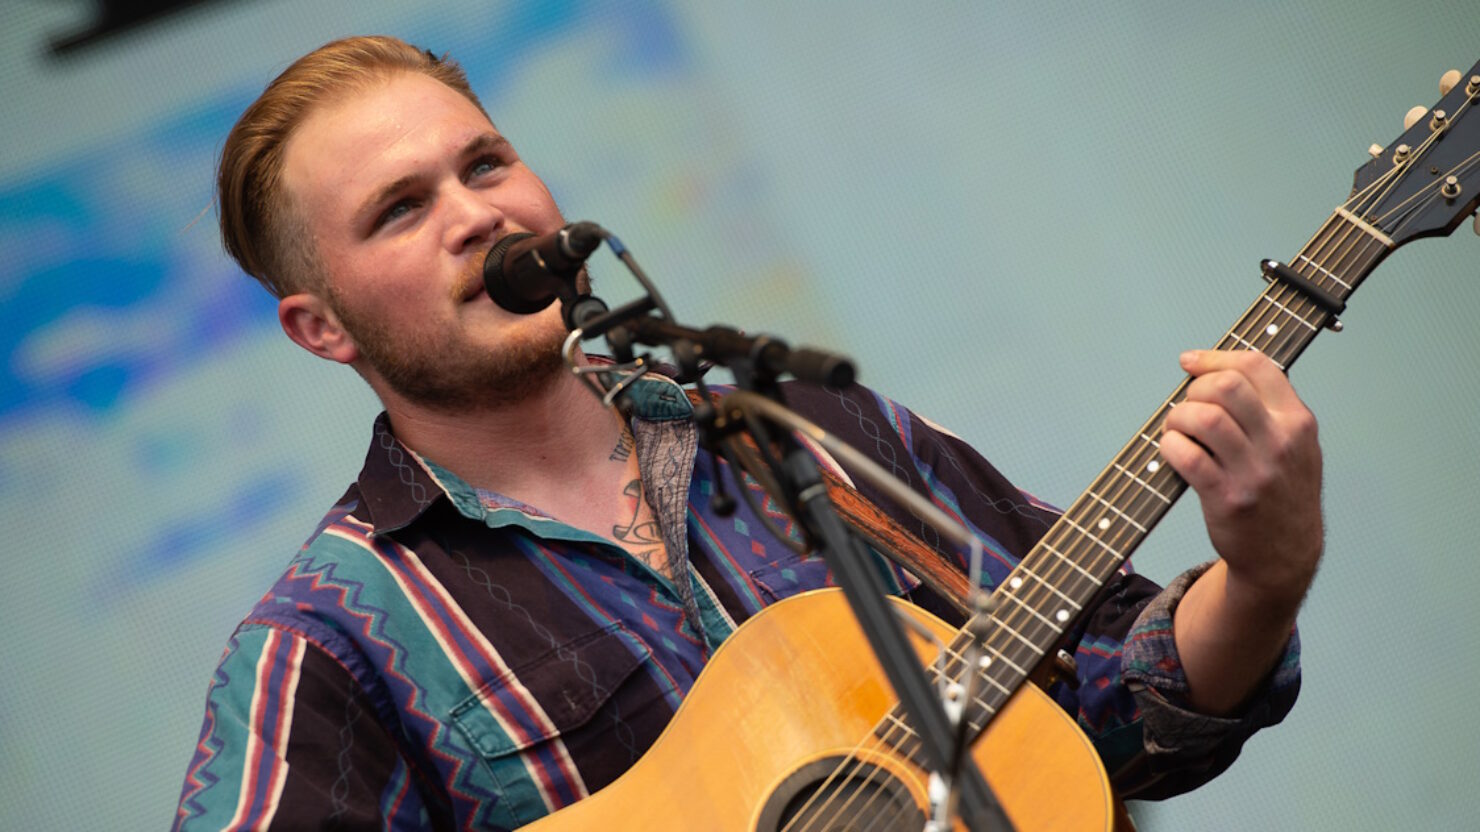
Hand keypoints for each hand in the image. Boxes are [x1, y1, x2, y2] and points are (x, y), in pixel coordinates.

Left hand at [1161, 349, 1323, 608]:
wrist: (1285, 555)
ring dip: (1178, 418)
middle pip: (1226, 387)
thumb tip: (1212, 370)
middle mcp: (1280, 443)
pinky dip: (1169, 447)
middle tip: (1186, 407)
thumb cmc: (1282, 493)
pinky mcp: (1227, 499)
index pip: (1257, 367)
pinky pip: (1187, 457)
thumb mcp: (1296, 445)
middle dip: (1193, 390)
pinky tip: (1171, 451)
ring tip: (1176, 430)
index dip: (1214, 357)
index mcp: (1298, 422)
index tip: (1190, 362)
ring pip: (1204, 418)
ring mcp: (1255, 472)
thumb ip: (1268, 407)